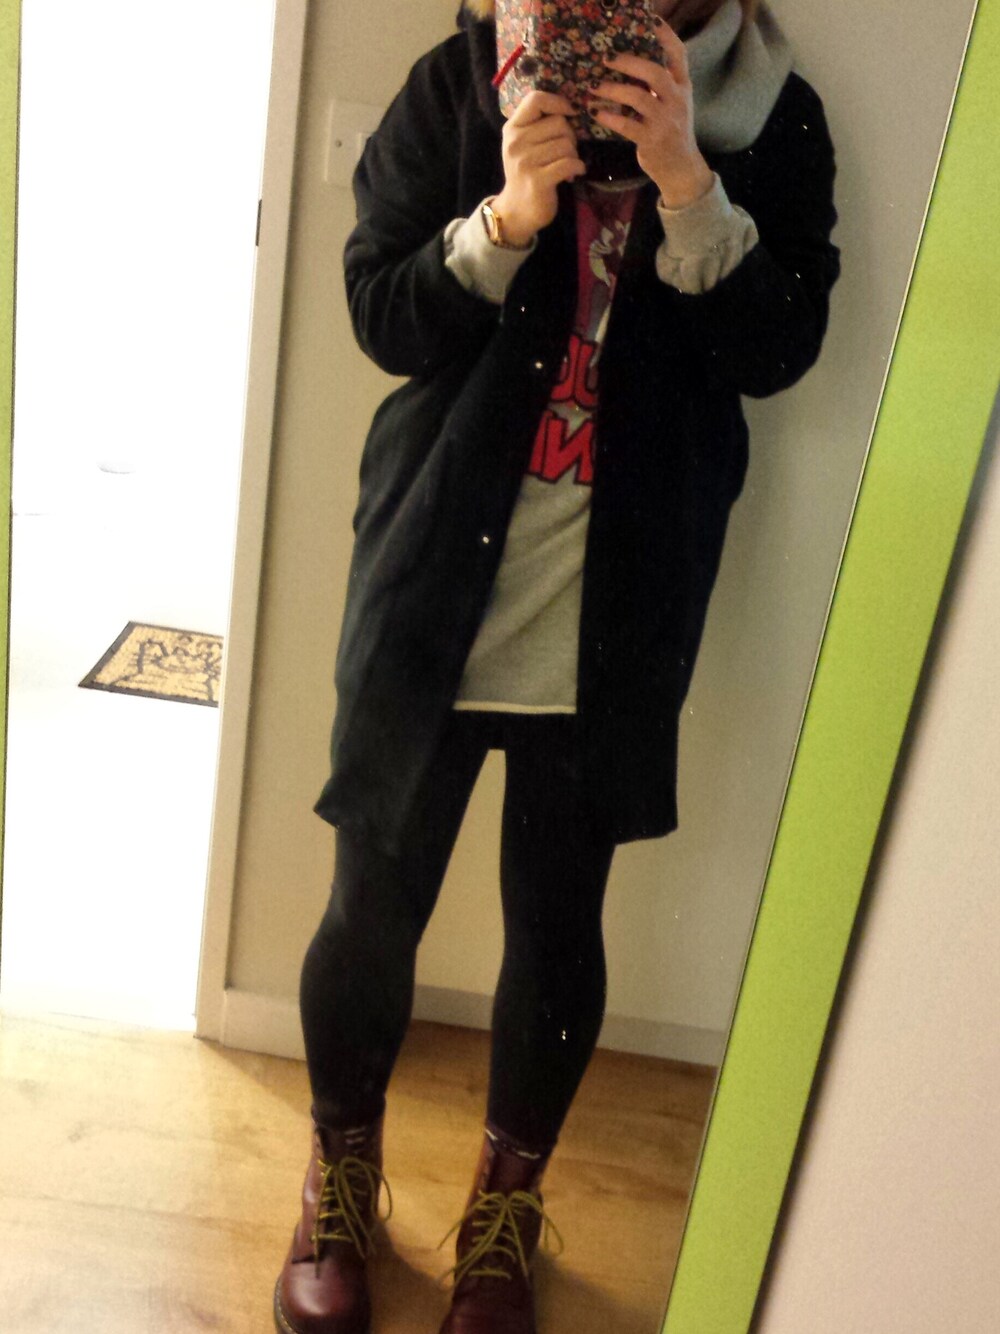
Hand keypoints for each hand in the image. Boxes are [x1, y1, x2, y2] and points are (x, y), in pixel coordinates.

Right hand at [493, 90, 586, 244]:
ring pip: (566, 144)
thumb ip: (538, 124)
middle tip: (567, 151)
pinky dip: (577, 167)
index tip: (569, 113)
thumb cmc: (527, 173)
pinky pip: (568, 163)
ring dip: (573, 154)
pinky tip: (573, 174)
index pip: (536, 99)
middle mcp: (516, 142)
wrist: (517, 210)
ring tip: (567, 165)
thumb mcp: (524, 144)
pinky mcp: (538, 181)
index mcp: (512, 128)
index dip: (558, 102)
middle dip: (570, 136)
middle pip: (558, 122)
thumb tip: (570, 109)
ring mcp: (525, 162)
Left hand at [586, 17, 713, 208]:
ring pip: (638, 97)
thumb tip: (631, 63)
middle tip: (606, 59)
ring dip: (612, 90)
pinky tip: (595, 112)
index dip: (665, 35)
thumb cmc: (672, 132)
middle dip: (629, 63)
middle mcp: (677, 101)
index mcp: (683, 87)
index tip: (650, 20)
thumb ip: (659, 86)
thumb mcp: (673, 105)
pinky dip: (609, 117)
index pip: (679, 54)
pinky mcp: (652, 141)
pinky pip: (627, 125)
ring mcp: (665, 121)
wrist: (681, 169)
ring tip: (593, 87)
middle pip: (655, 73)